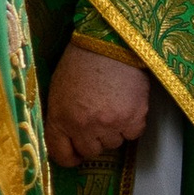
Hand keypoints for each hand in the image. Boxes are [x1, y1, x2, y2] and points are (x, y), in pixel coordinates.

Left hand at [46, 44, 152, 169]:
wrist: (110, 39)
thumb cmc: (81, 60)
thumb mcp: (59, 89)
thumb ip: (61, 116)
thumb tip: (68, 138)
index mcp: (60, 117)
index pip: (61, 154)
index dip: (69, 156)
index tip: (76, 153)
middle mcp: (84, 126)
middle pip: (91, 151)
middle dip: (94, 138)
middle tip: (98, 117)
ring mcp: (110, 124)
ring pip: (114, 143)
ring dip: (114, 129)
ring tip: (113, 104)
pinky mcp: (134, 118)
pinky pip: (133, 134)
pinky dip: (132, 123)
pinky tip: (127, 103)